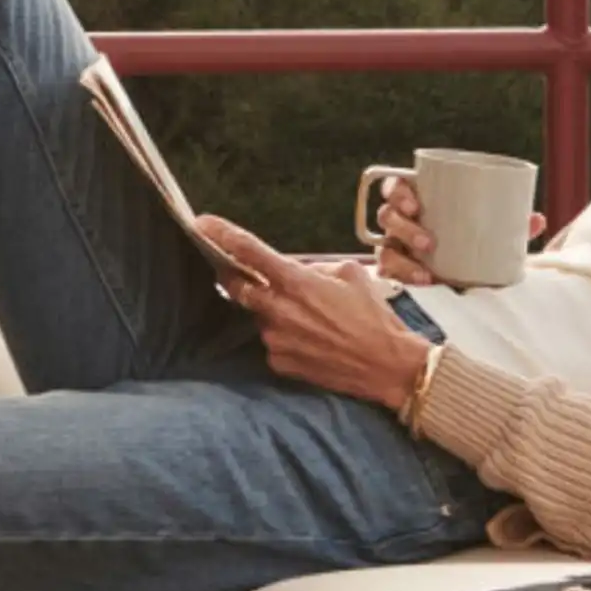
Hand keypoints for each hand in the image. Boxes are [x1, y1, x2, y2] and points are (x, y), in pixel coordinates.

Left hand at [196, 216, 431, 409]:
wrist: (387, 366)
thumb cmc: (374, 319)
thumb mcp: (352, 274)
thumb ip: (315, 267)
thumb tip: (297, 269)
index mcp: (297, 281)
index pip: (248, 251)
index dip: (221, 235)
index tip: (202, 225)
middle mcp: (280, 310)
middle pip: (236, 286)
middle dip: (233, 275)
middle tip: (238, 270)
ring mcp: (276, 338)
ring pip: (259, 316)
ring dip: (273, 310)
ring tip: (309, 318)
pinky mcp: (279, 362)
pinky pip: (271, 341)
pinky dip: (284, 335)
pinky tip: (310, 339)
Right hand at [367, 169, 547, 284]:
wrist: (466, 281)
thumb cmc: (472, 247)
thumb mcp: (490, 235)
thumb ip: (510, 227)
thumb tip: (536, 220)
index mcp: (417, 205)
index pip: (395, 188)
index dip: (397, 191)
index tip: (414, 203)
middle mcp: (400, 226)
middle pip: (387, 217)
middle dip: (404, 228)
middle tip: (429, 243)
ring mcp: (394, 251)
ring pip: (384, 250)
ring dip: (403, 260)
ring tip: (426, 274)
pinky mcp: (395, 276)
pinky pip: (388, 277)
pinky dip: (403, 281)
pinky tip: (423, 286)